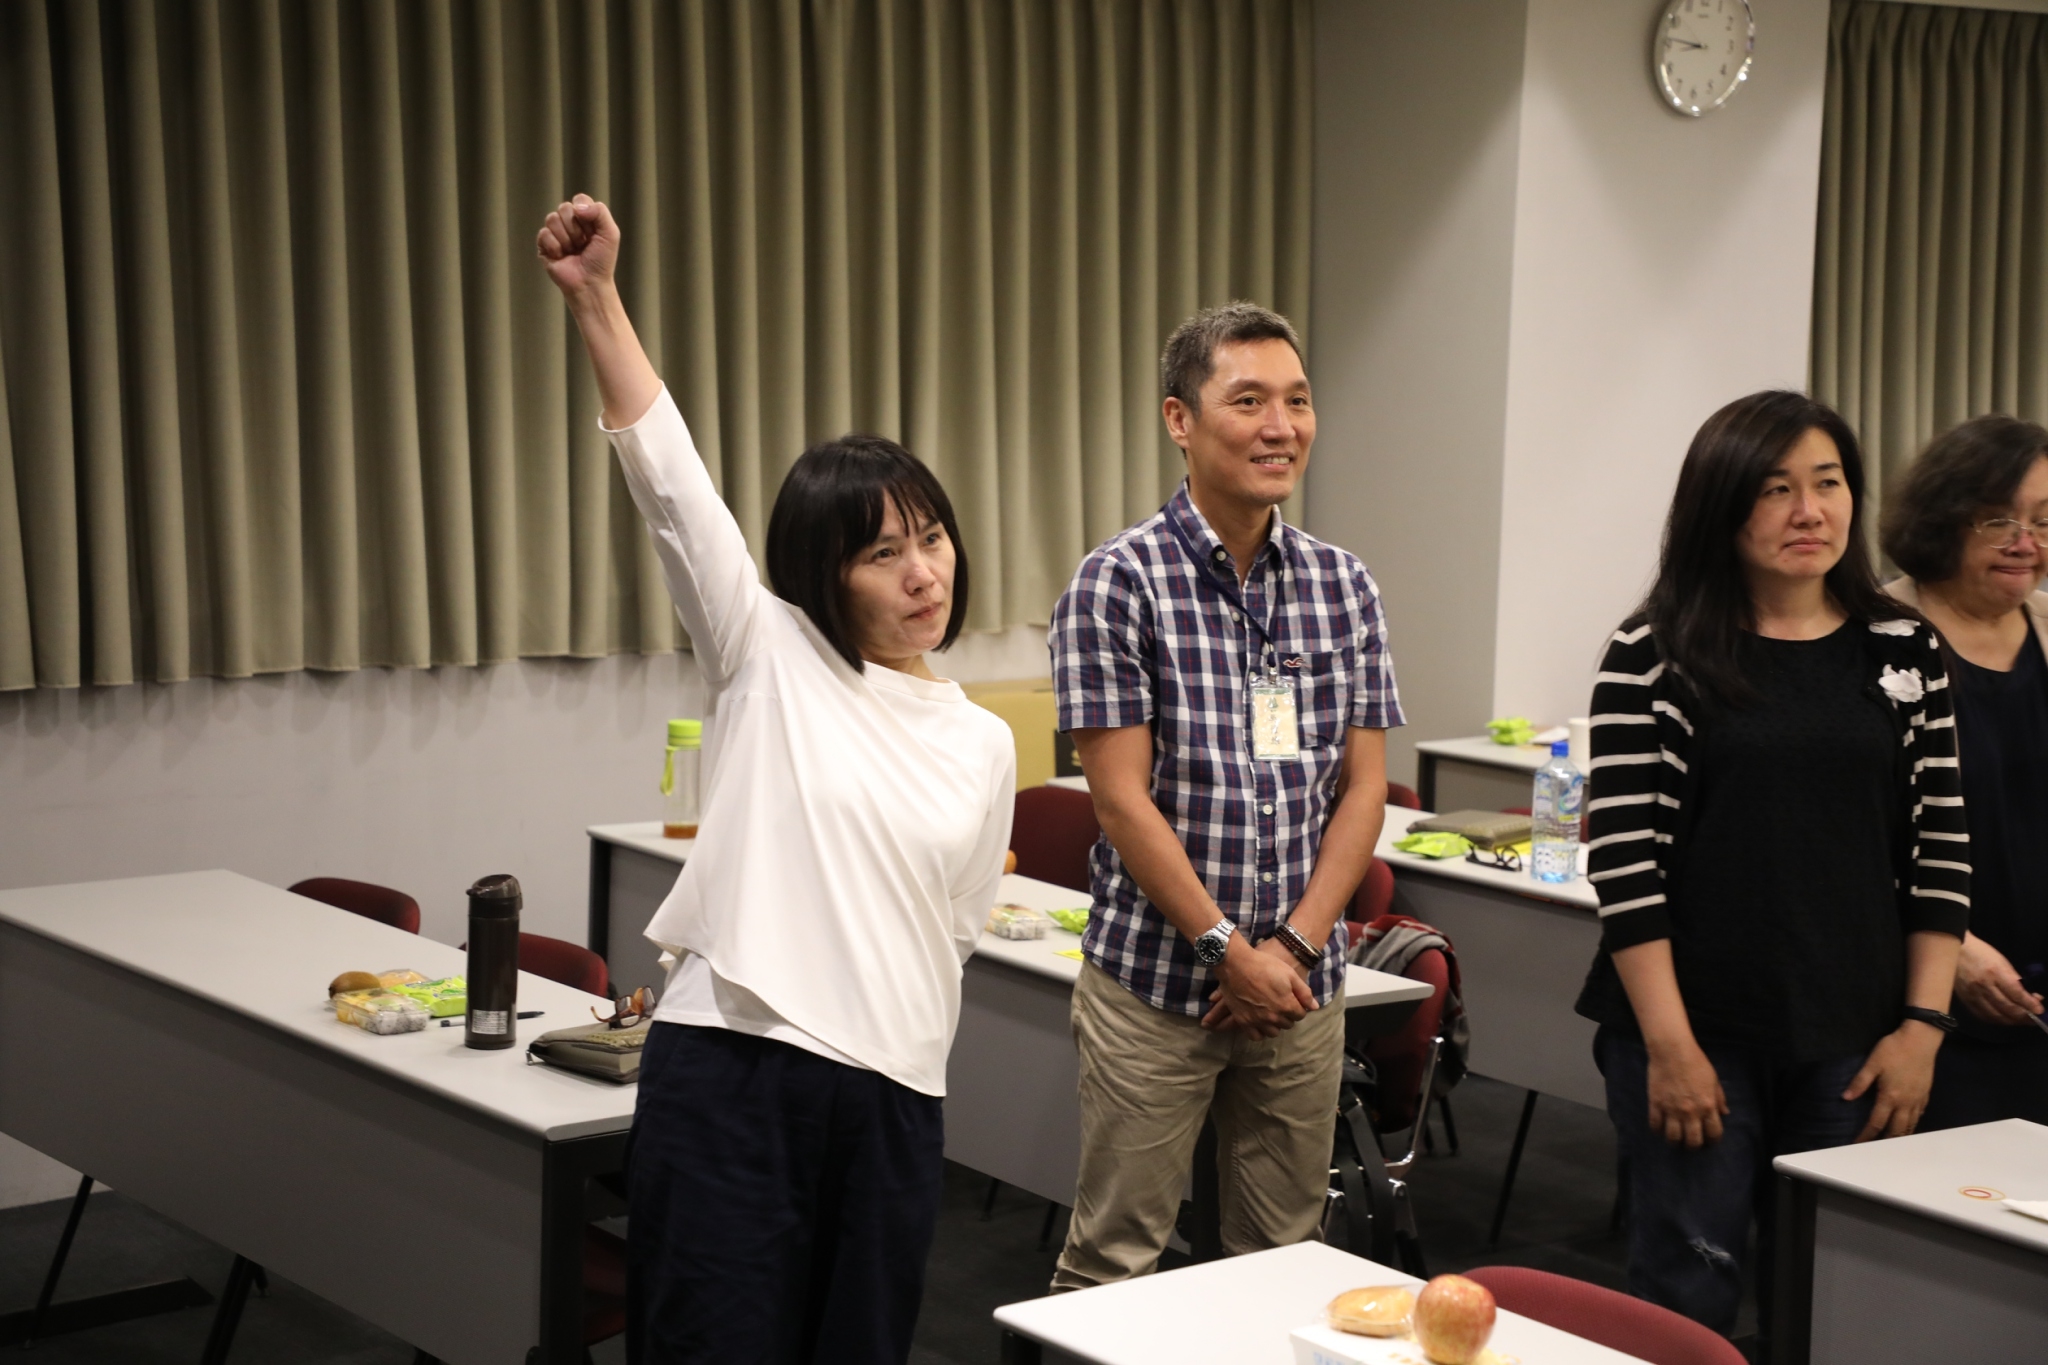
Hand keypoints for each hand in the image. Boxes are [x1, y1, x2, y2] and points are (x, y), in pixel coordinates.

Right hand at [536, 194, 621, 300]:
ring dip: (566, 239)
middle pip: (564, 208)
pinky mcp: (543, 245)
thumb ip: (600, 212)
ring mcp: (555, 233)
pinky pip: (544, 233)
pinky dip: (555, 246)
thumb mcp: (610, 233)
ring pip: (552, 218)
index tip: (593, 231)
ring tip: (573, 251)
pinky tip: (561, 256)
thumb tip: (577, 207)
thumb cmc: (601, 261)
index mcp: (585, 217)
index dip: (586, 214)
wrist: (589, 283)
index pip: (579, 199)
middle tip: (583, 244)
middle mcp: (568, 222)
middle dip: (576, 229)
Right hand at [1203, 936, 1313, 1037]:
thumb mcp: (1289, 973)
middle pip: (1287, 1024)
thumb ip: (1304, 992)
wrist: (1236, 964)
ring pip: (1273, 1033)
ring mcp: (1257, 1021)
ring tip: (1271, 1014)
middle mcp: (1273, 1017)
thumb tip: (1315, 1007)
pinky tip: (1259, 1022)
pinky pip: (1255, 1036)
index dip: (1298, 1007)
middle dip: (1287, 1016)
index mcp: (1287, 1006)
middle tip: (1281, 1004)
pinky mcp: (1243, 1021)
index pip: (1300, 1015)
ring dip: (1275, 1025)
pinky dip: (1259, 1031)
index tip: (1293, 1000)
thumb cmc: (1264, 965)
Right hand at [1644, 1037, 1727, 1146]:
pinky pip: (1655, 1125)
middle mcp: (1691, 1112)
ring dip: (1675, 1142)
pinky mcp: (1656, 1104)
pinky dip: (1657, 1130)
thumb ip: (1719, 1098)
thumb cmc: (1696, 1062)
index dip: (1713, 1141)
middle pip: (1693, 1141)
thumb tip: (1725, 1113)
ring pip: (1673, 1137)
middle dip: (1693, 1146)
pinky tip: (1660, 1128)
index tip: (1709, 1140)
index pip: (1713, 1133)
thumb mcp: (1714, 1080)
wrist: (1672, 1050)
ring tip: (1675, 1139)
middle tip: (1691, 1142)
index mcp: (1708, 1106)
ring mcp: (1671, 1109)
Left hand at [1845, 1023, 1941, 1139]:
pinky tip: (1907, 1123)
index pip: (1876, 1122)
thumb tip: (1845, 1098)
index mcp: (1890, 1097)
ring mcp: (1918, 1100)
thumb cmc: (1894, 1050)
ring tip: (1891, 1142)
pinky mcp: (1926, 1094)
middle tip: (1876, 1148)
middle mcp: (1906, 1103)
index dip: (1867, 1135)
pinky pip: (1919, 1115)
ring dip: (1900, 1135)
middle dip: (1885, 1141)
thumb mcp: (1872, 1063)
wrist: (1921, 1040)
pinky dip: (1912, 1123)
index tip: (1858, 1144)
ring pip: (1910, 1125)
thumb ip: (1859, 1082)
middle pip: (1896, 1129)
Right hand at [1954, 933, 2042, 1026]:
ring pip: (1996, 1015)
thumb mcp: (2002, 961)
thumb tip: (2030, 996)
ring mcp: (1973, 994)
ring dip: (2012, 1021)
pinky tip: (2004, 1019)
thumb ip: (2014, 979)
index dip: (2030, 1004)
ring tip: (2022, 1021)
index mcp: (1995, 972)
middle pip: (2007, 1007)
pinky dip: (1996, 1020)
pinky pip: (1982, 1015)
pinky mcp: (1965, 1000)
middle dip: (2024, 1015)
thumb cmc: (1981, 952)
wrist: (1954, 950)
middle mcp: (1984, 985)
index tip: (2040, 1010)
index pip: (2016, 993)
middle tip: (2034, 1018)